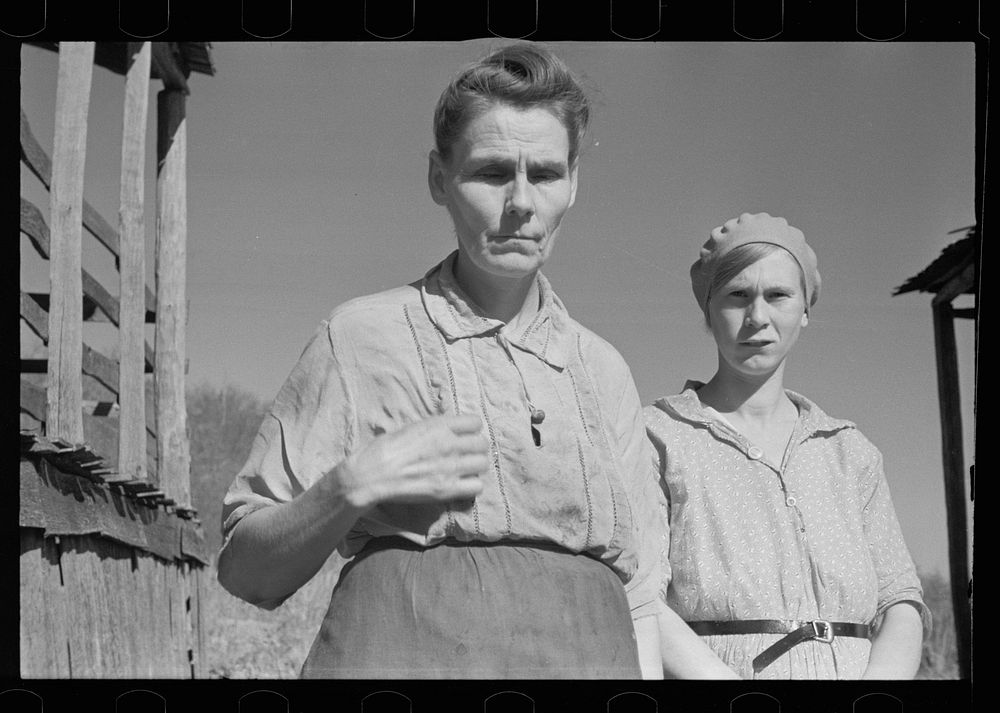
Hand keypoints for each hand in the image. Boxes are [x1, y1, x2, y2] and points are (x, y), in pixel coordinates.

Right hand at [337, 414, 489, 509]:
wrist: (370, 475)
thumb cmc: (384, 449)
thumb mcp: (412, 427)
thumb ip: (435, 428)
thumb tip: (450, 430)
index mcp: (439, 425)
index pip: (475, 422)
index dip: (471, 430)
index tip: (464, 436)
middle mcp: (449, 444)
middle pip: (482, 443)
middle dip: (476, 448)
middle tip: (465, 455)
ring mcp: (450, 467)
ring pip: (483, 464)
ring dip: (475, 467)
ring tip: (464, 470)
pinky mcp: (447, 489)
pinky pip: (477, 486)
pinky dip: (471, 486)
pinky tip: (460, 485)